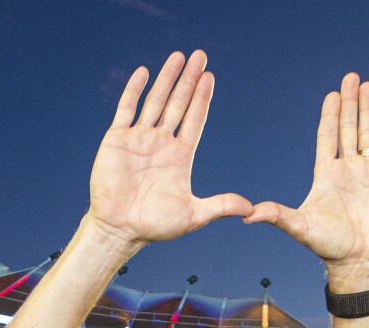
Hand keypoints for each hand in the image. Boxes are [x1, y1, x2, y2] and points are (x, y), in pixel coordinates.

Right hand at [86, 50, 251, 250]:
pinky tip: (144, 72)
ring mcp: (138, 139)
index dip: (202, 98)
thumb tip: (251, 209)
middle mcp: (161, 143)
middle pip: (178, 104)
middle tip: (201, 57)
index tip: (210, 77)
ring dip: (167, 79)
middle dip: (189, 80)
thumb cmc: (154, 225)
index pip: (194, 119)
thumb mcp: (193, 215)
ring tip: (178, 57)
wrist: (119, 229)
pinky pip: (126, 109)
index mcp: (179, 156)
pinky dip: (134, 90)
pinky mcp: (117, 140)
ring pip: (155, 101)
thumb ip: (220, 205)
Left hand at [245, 73, 368, 287]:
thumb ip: (277, 216)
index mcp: (326, 175)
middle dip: (350, 103)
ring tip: (368, 86)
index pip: (327, 137)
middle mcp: (348, 170)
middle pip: (349, 128)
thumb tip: (246, 215)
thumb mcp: (299, 227)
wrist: (358, 261)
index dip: (330, 115)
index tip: (332, 94)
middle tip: (351, 77)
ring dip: (368, 110)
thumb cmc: (327, 246)